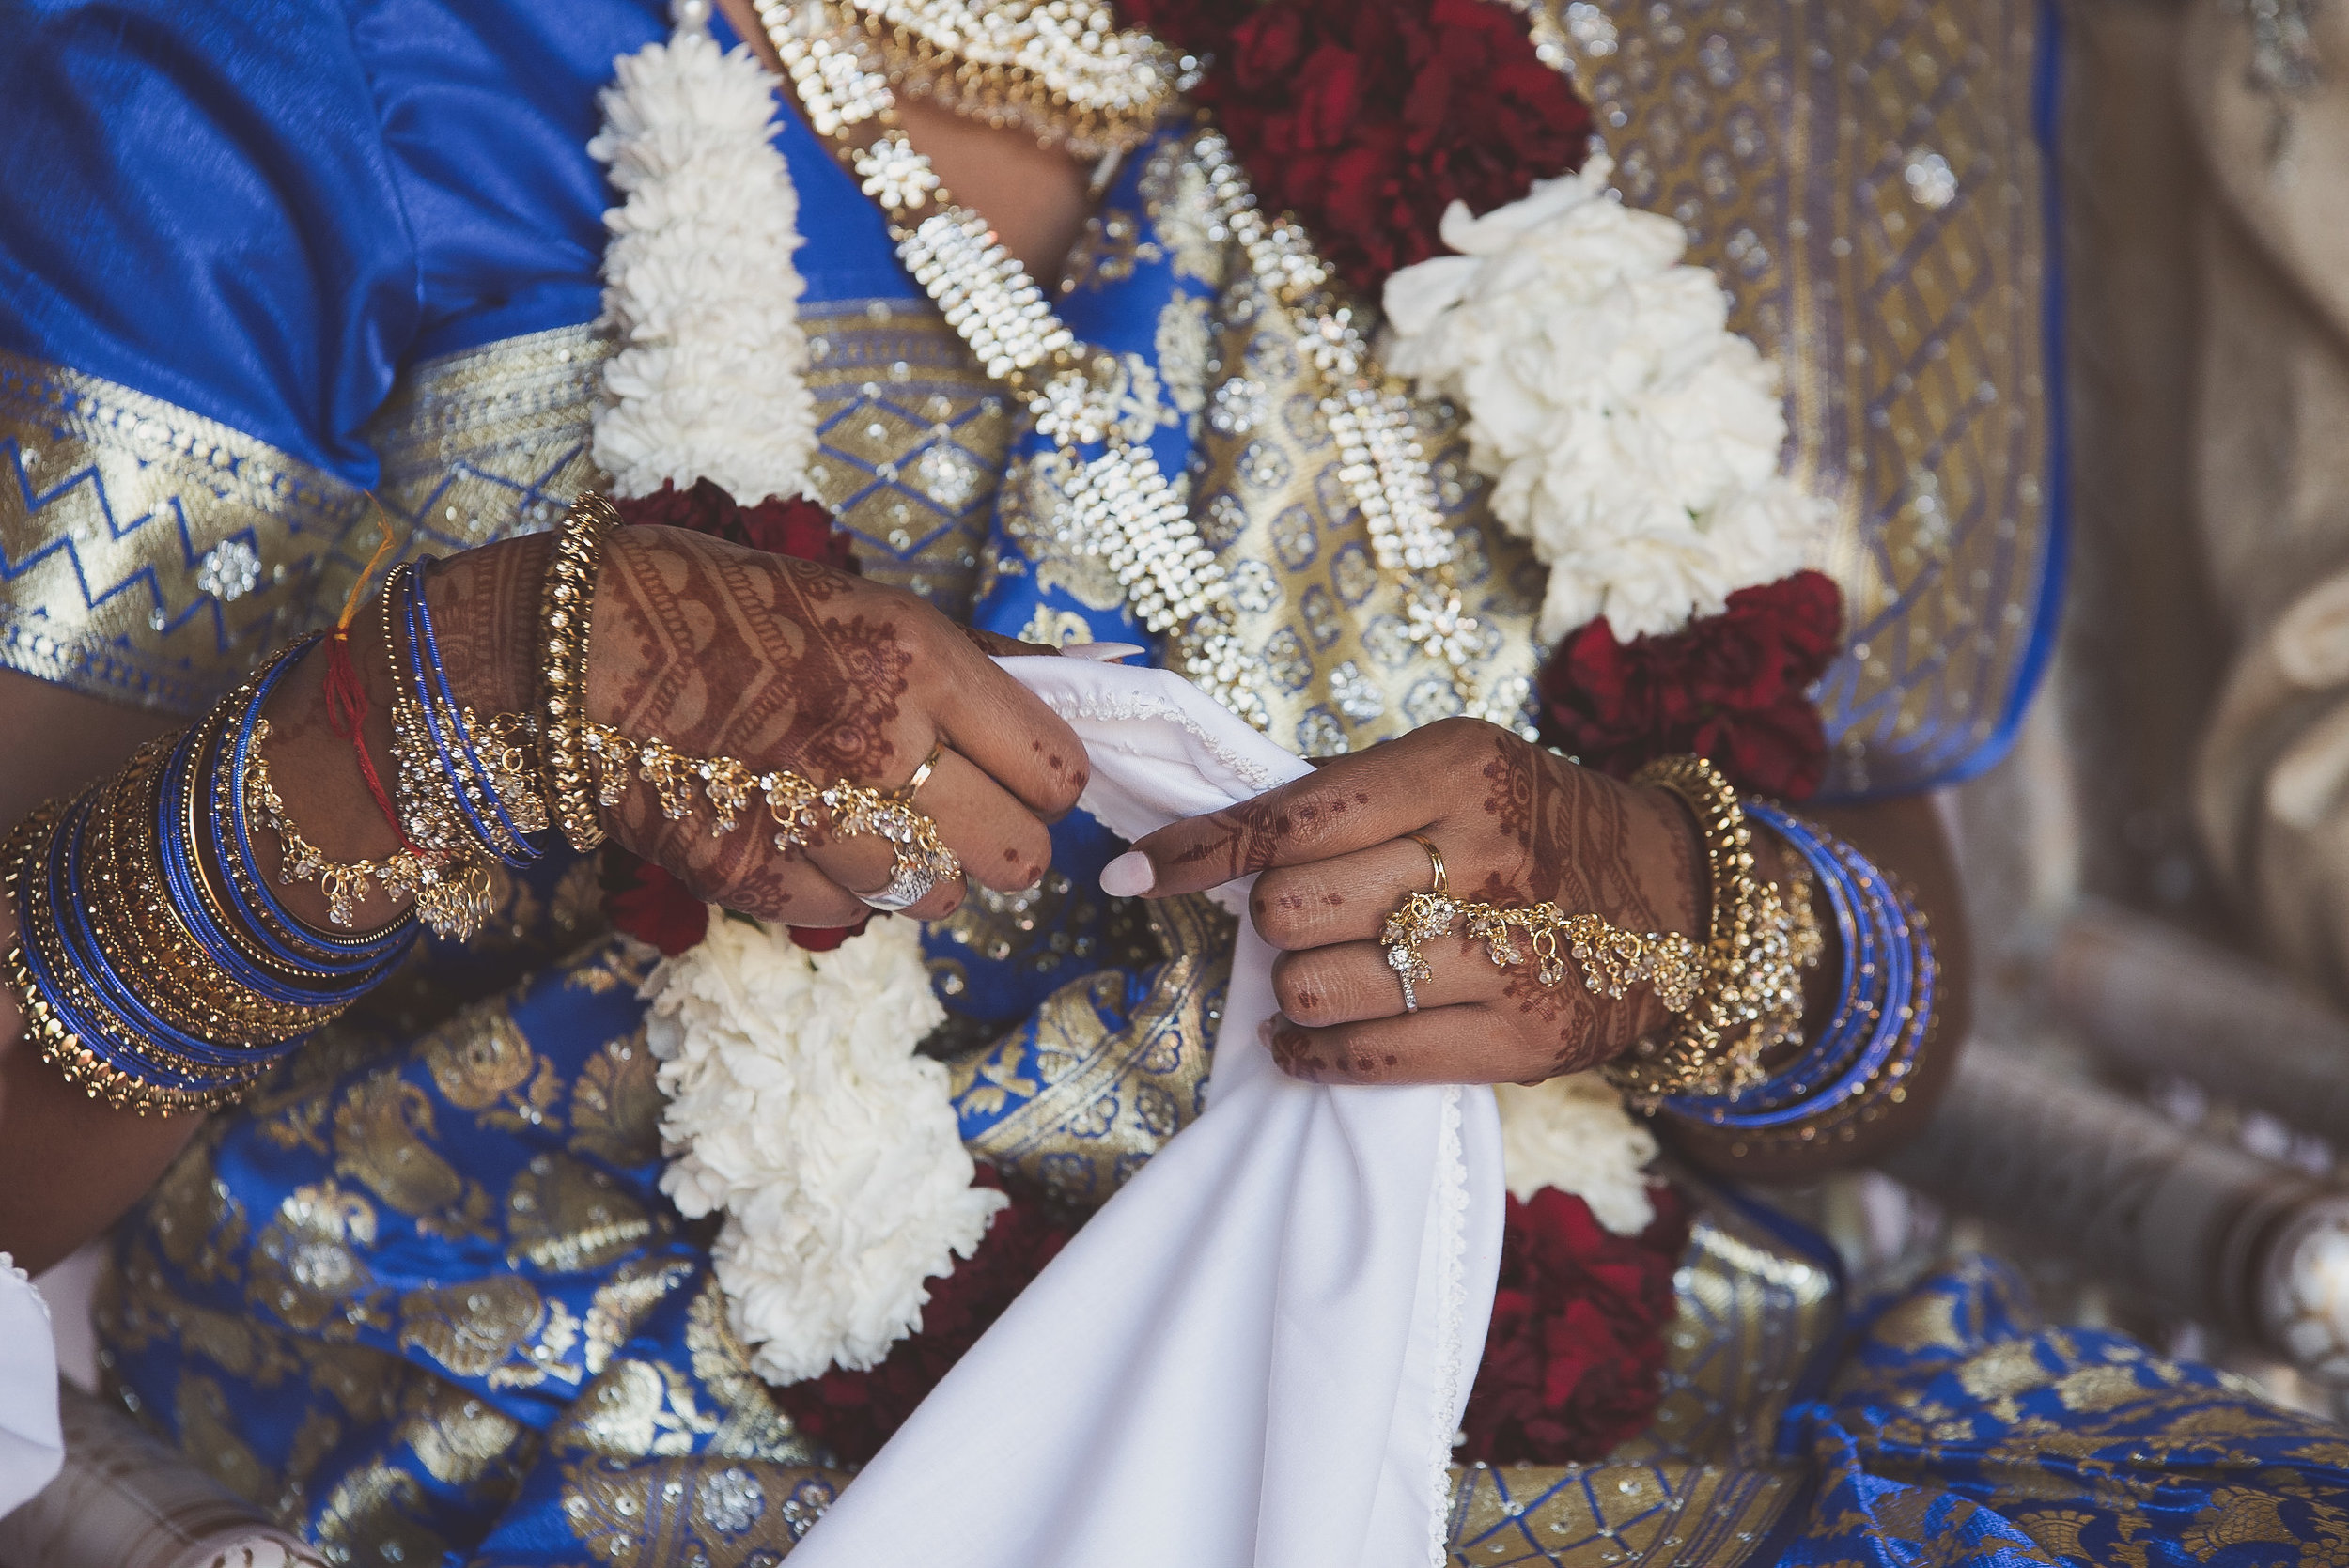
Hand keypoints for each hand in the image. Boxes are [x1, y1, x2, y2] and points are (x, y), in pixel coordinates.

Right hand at [427, 526, 1088, 924]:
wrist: (564, 651)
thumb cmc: (713, 602)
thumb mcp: (862, 602)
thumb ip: (975, 661)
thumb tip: (1084, 679)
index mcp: (921, 662)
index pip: (1055, 771)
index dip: (1047, 780)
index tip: (1021, 771)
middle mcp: (884, 746)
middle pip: (1020, 858)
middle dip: (1004, 841)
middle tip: (963, 813)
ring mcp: (821, 823)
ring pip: (941, 899)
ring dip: (924, 871)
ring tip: (872, 818)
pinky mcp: (760, 879)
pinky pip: (853, 915)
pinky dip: (844, 889)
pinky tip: (806, 833)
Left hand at [1103, 719, 1704, 1084]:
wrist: (1683, 903)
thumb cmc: (1538, 824)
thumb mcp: (1461, 767)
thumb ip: (1352, 792)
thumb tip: (1217, 830)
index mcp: (1459, 770)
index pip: (1291, 815)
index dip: (1197, 849)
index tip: (1130, 872)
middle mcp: (1484, 857)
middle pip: (1290, 906)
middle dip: (1271, 917)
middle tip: (1304, 916)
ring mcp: (1505, 954)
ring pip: (1315, 986)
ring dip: (1294, 986)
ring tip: (1325, 973)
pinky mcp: (1518, 1039)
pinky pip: (1365, 1057)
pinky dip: (1314, 1053)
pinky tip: (1315, 1037)